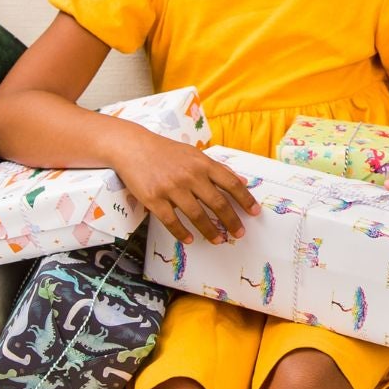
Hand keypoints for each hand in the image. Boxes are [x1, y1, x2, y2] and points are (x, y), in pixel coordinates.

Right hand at [112, 130, 258, 243]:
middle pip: (218, 203)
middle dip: (231, 221)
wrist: (133, 147)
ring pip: (196, 215)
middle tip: (239, 233)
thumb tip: (242, 180)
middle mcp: (190, 175)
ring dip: (210, 231)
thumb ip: (218, 168)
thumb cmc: (166, 152)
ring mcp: (171, 188)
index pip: (231, 184)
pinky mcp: (154, 198)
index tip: (255, 212)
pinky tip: (189, 239)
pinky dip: (181, 232)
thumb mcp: (195, 155)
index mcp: (203, 164)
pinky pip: (171, 221)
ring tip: (218, 240)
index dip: (246, 200)